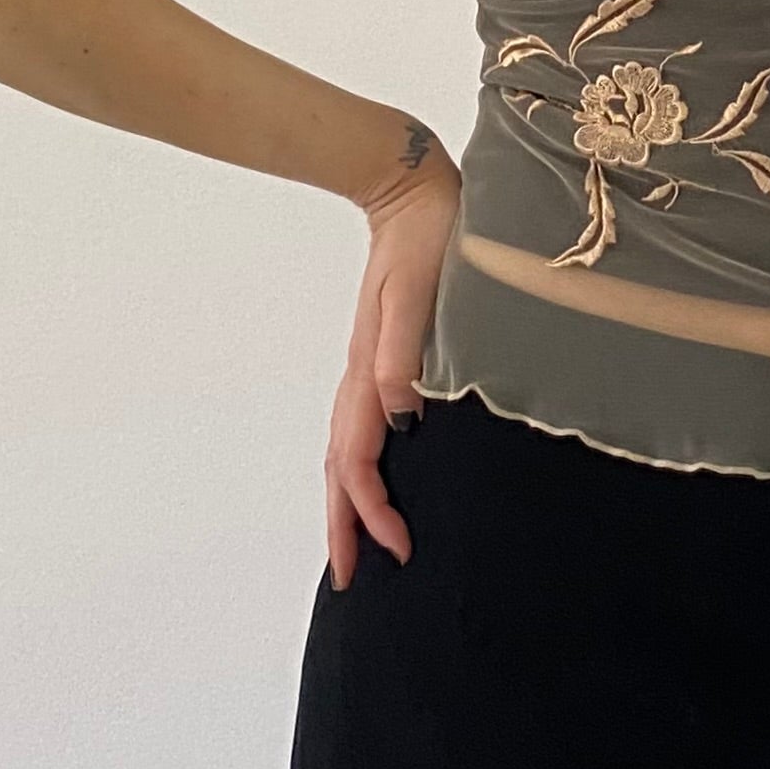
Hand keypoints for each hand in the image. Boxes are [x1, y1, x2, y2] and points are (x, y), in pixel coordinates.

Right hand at [325, 143, 460, 590]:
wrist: (414, 190)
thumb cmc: (429, 238)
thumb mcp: (420, 292)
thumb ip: (405, 352)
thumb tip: (400, 414)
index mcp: (369, 371)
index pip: (359, 460)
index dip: (373, 512)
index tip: (398, 550)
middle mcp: (362, 376)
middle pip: (340, 467)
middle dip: (344, 525)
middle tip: (351, 578)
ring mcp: (369, 366)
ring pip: (346, 450)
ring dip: (348, 501)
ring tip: (356, 543)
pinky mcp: (383, 355)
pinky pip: (361, 426)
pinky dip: (359, 464)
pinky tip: (378, 473)